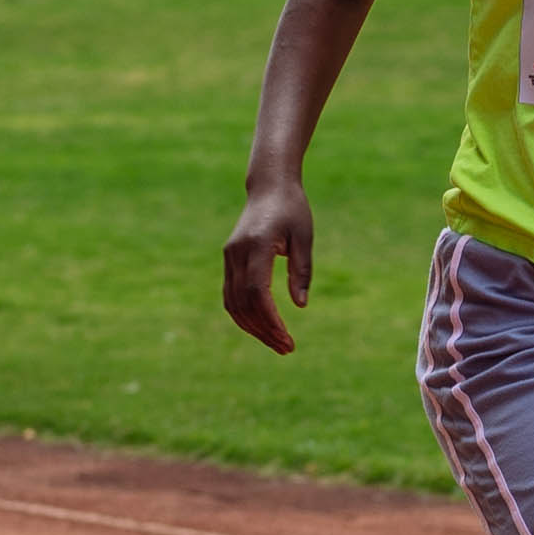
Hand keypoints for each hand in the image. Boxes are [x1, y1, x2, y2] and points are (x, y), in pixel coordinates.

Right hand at [221, 182, 314, 351]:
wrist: (269, 186)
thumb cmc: (293, 209)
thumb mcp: (304, 237)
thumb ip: (301, 271)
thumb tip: (300, 306)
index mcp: (257, 245)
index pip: (258, 292)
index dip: (270, 319)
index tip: (287, 338)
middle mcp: (237, 252)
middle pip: (244, 303)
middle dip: (264, 330)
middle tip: (287, 348)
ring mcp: (229, 256)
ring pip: (233, 303)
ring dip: (252, 327)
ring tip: (277, 343)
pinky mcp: (229, 259)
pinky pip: (230, 295)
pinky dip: (243, 314)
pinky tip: (261, 327)